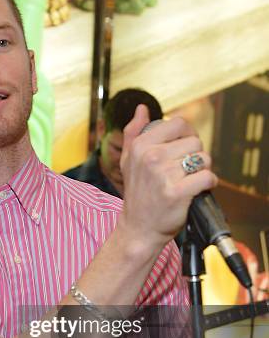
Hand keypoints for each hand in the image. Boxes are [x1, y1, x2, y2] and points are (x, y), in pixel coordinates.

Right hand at [119, 105, 216, 249]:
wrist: (138, 229)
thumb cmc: (137, 195)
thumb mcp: (128, 161)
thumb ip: (133, 132)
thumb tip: (142, 108)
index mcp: (140, 145)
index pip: (179, 124)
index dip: (187, 135)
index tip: (183, 150)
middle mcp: (151, 157)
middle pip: (195, 141)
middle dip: (196, 156)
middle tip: (185, 171)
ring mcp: (164, 175)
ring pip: (204, 159)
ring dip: (202, 170)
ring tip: (190, 181)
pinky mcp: (177, 192)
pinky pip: (208, 177)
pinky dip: (208, 184)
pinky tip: (197, 190)